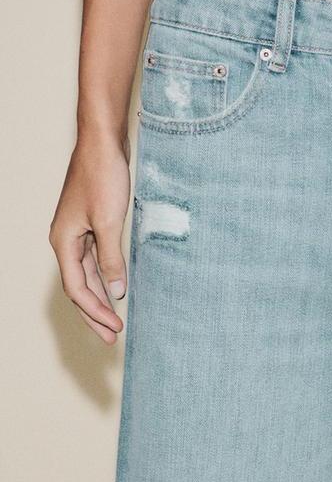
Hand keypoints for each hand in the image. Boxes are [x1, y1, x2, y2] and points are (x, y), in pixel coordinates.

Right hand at [49, 133, 130, 343]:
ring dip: (101, 298)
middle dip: (95, 313)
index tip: (115, 329)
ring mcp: (78, 233)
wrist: (103, 143)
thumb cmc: (102, 176)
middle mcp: (66, 240)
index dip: (95, 311)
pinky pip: (96, 261)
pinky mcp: (91, 226)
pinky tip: (116, 290)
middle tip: (111, 338)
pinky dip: (105, 278)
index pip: (77, 288)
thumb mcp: (109, 222)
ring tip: (114, 322)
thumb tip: (116, 291)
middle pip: (79, 287)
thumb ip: (112, 259)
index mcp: (63, 241)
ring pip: (87, 276)